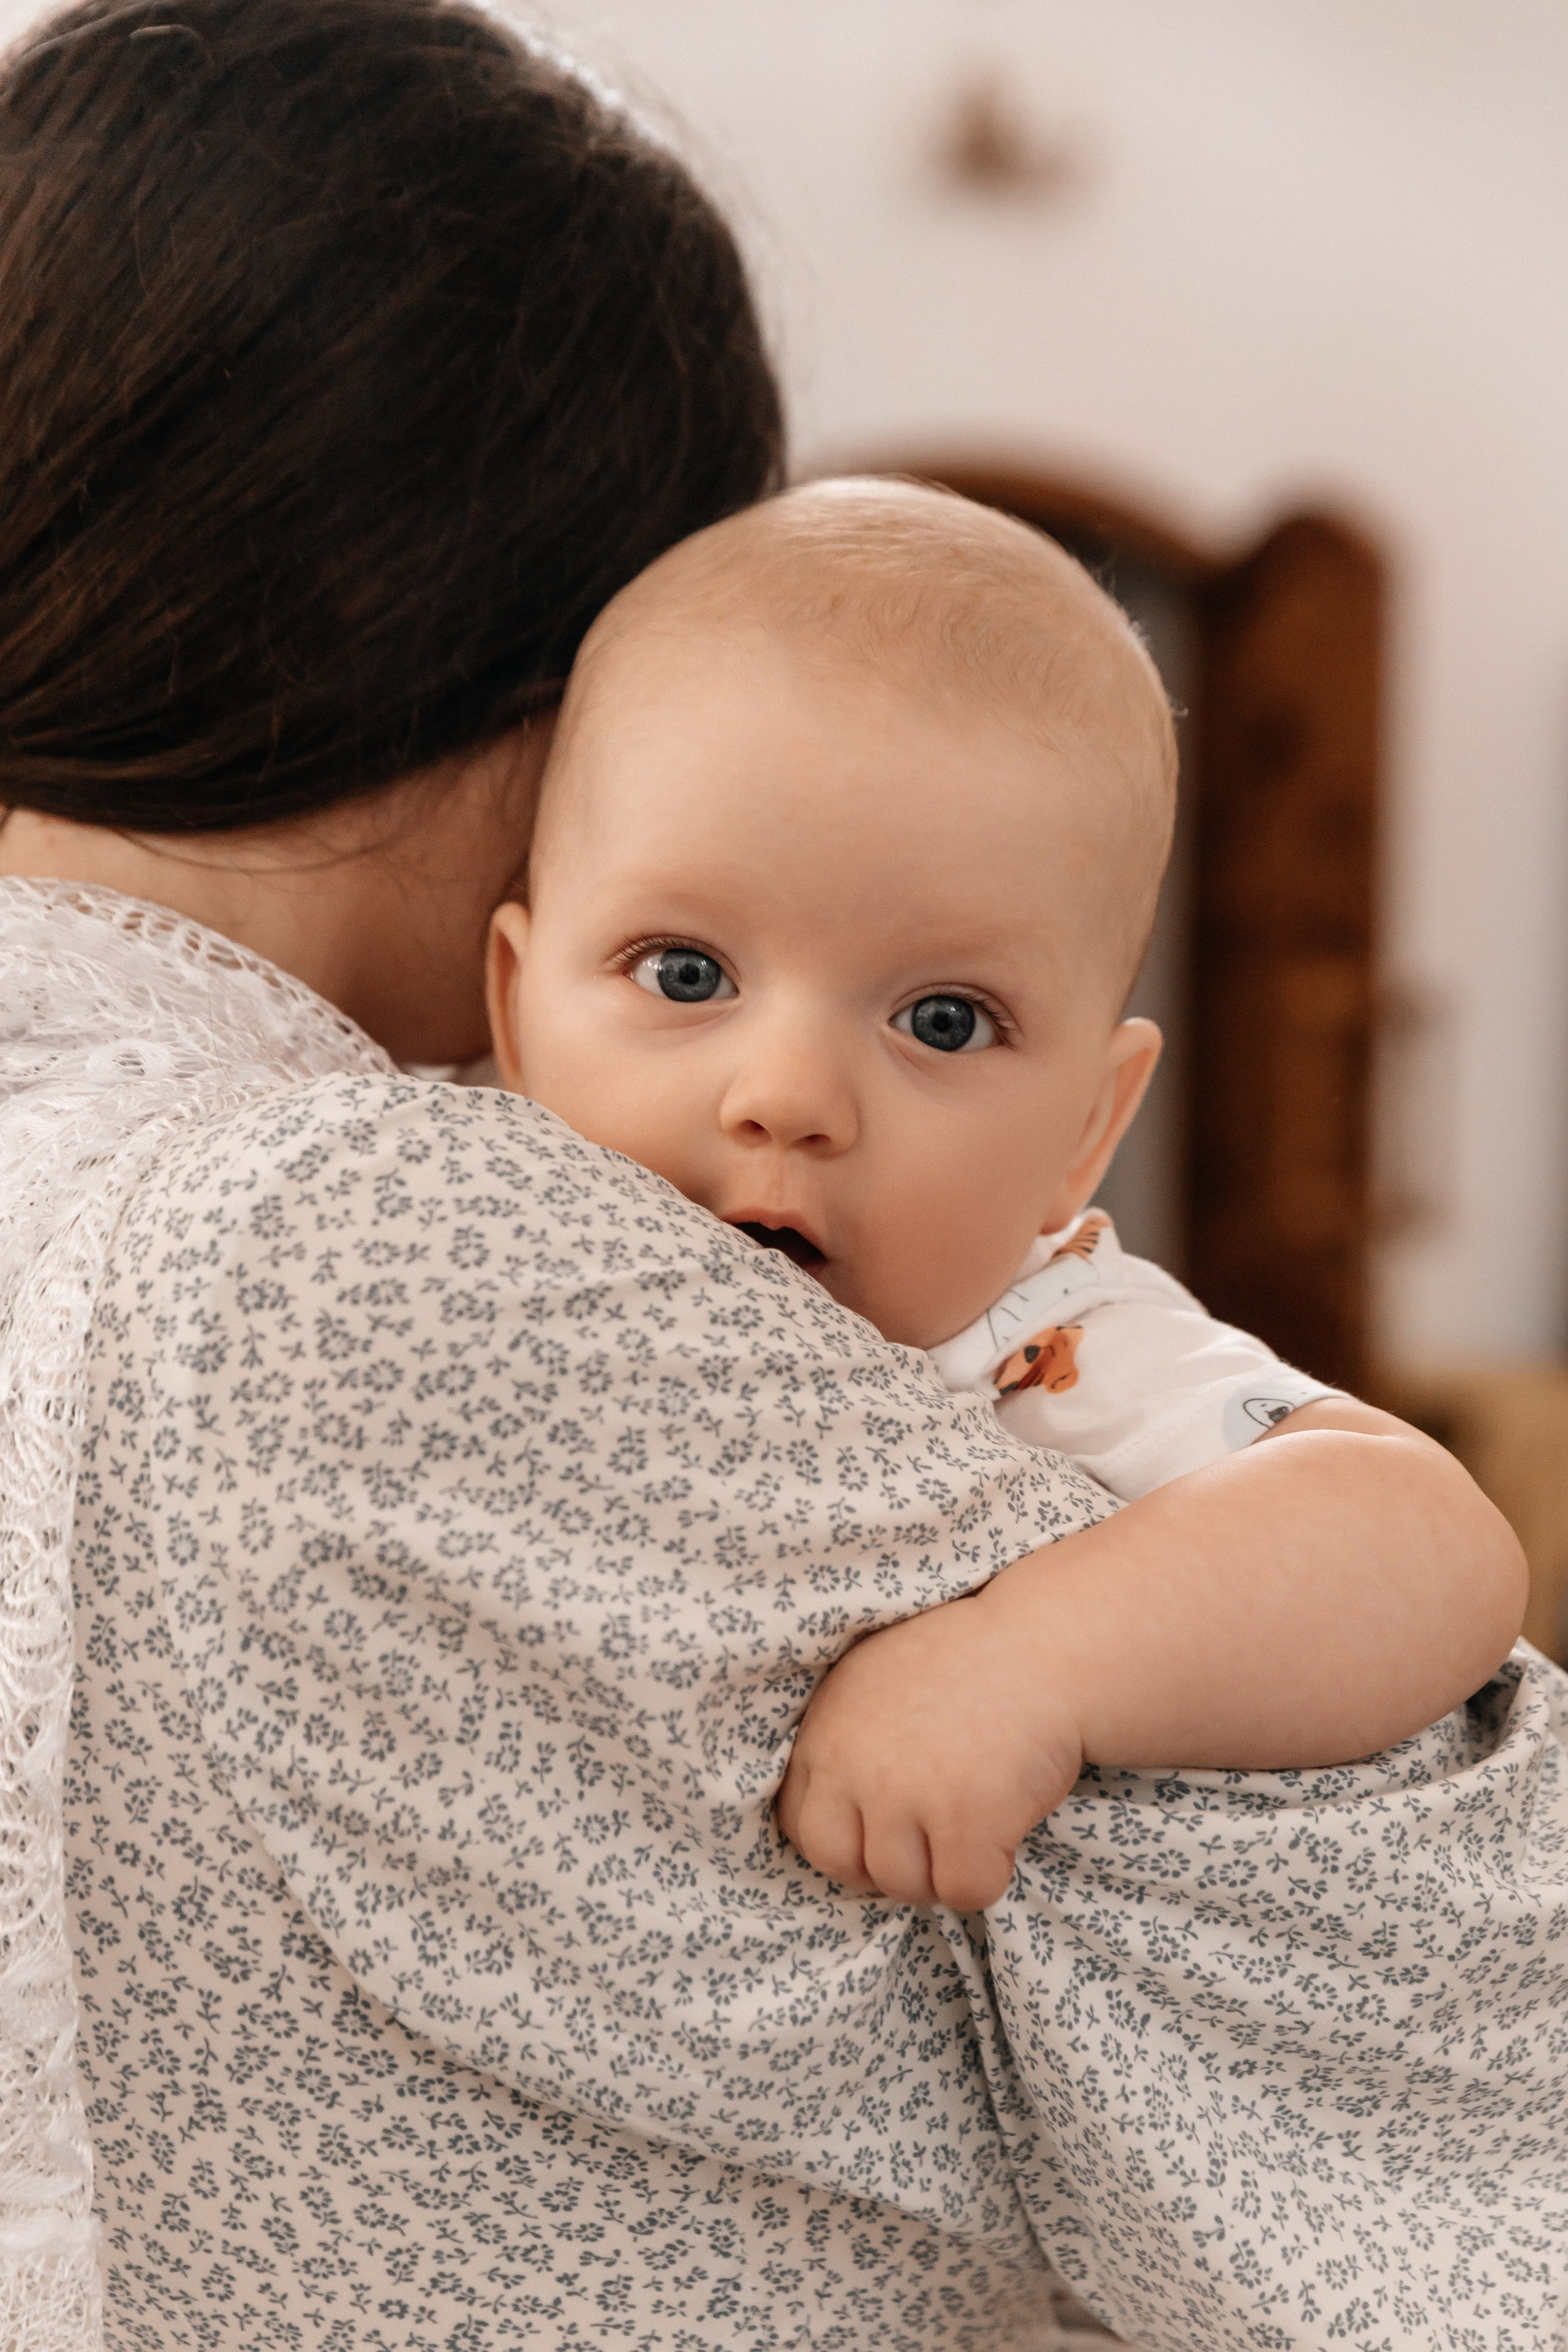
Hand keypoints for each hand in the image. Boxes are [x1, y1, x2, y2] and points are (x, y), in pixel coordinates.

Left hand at [775, 1580, 1084, 1910]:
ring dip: (942, 1870)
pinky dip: (990, 1875)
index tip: (882, 1834)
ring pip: (904, 1885)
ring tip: (975, 1824)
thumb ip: (847, 1741)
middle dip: (884, 1867)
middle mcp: (853, 1762)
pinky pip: (964, 1890)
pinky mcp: (964, 1819)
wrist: (1044, 1646)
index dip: (844, 1841)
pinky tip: (1006, 1829)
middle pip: (840, 1863)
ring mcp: (905, 1793)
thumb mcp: (876, 1681)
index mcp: (826, 1729)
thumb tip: (843, 1816)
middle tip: (929, 1843)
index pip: (798, 1823)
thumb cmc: (969, 1662)